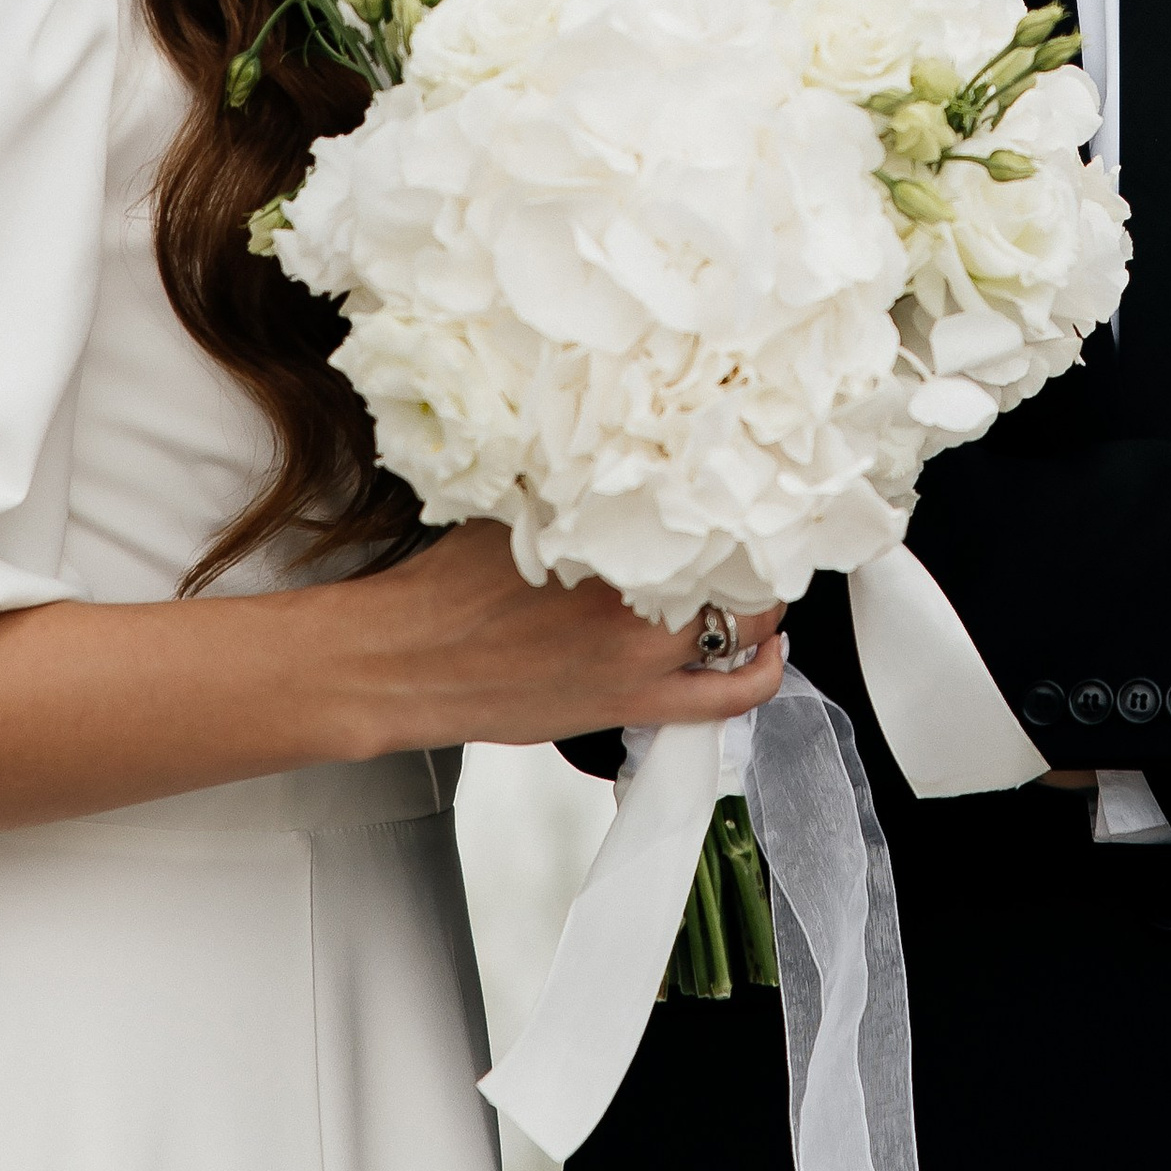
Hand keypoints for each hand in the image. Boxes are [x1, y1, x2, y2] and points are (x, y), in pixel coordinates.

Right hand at [338, 520, 787, 752]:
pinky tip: (762, 652)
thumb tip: (626, 464)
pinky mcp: (629, 706)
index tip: (749, 489)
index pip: (711, 514)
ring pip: (742, 634)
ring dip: (762, 609)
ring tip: (765, 588)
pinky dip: (756, 675)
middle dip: (759, 552)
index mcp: (609, 546)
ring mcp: (639, 664)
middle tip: (765, 536)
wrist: (405, 662)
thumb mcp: (520, 512)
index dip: (742, 501)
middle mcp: (635, 608)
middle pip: (740, 573)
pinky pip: (723, 701)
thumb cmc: (447, 589)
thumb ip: (583, 495)